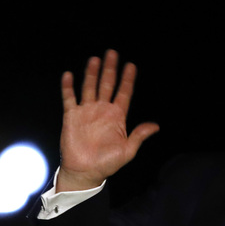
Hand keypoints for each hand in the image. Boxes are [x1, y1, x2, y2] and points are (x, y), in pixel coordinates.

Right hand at [56, 49, 159, 191]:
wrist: (85, 172)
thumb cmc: (107, 163)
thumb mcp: (128, 150)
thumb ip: (139, 135)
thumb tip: (156, 126)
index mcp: (117, 117)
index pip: (124, 93)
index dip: (128, 80)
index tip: (131, 65)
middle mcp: (102, 110)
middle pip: (107, 84)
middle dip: (110, 69)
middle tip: (112, 53)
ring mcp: (86, 112)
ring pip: (89, 87)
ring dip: (91, 73)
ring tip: (95, 59)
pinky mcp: (71, 116)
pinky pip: (69, 98)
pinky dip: (68, 87)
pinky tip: (69, 75)